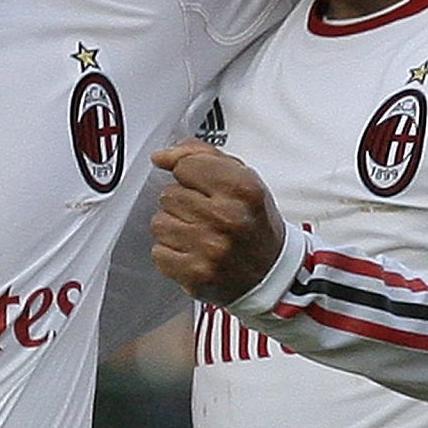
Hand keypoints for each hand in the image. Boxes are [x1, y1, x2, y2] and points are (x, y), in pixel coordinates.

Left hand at [149, 139, 286, 304]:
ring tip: (199, 234)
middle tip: (207, 215)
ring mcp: (210, 248)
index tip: (206, 188)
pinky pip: (158, 252)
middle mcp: (227, 217)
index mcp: (242, 188)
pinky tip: (193, 252)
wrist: (270, 271)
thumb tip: (160, 156)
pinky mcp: (196, 273)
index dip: (191, 176)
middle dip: (183, 203)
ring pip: (159, 223)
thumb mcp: (239, 176)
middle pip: (169, 195)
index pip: (184, 166)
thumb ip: (198, 154)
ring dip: (174, 228)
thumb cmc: (252, 221)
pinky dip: (171, 253)